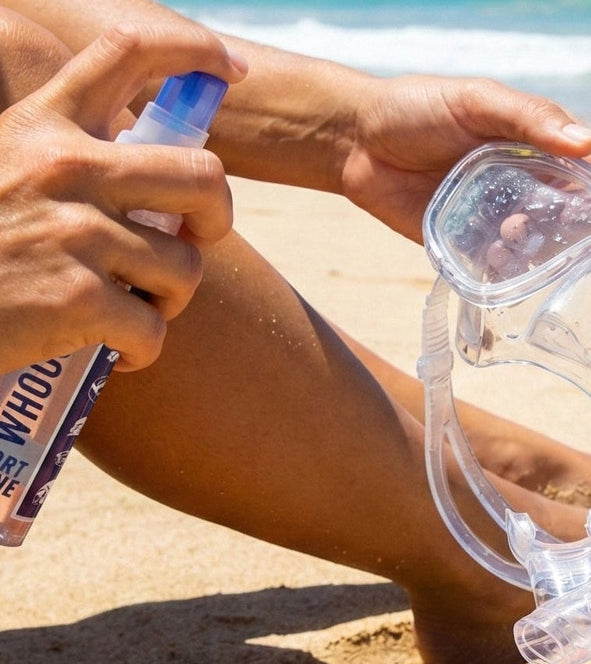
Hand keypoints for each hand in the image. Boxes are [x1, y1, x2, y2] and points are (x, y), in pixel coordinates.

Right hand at [0, 20, 245, 375]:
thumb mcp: (7, 168)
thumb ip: (70, 160)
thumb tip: (153, 165)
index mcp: (46, 126)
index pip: (128, 50)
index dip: (195, 50)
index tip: (232, 68)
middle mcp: (66, 168)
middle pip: (204, 177)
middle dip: (217, 218)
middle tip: (196, 240)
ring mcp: (76, 234)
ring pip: (185, 268)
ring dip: (169, 299)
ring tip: (133, 307)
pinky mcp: (80, 299)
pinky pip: (153, 330)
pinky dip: (142, 350)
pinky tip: (117, 351)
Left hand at [339, 74, 590, 243]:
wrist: (356, 145)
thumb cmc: (416, 109)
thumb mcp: (475, 101)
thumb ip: (530, 118)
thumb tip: (588, 143)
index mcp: (540, 143)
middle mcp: (529, 182)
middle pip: (577, 215)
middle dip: (570, 224)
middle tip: (539, 219)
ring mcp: (504, 216)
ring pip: (545, 246)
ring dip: (539, 250)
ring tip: (508, 237)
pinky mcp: (475, 246)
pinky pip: (507, 268)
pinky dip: (511, 269)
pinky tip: (495, 257)